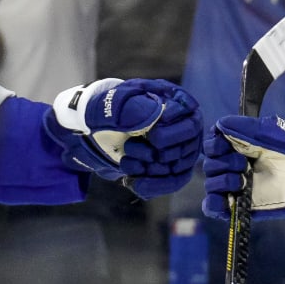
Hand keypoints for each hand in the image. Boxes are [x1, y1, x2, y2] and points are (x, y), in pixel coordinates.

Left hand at [44, 78, 204, 197]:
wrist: (96, 129)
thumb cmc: (107, 110)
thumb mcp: (112, 104)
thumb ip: (130, 108)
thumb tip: (153, 116)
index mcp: (172, 97)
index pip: (188, 117)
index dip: (173, 132)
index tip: (154, 137)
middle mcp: (182, 122)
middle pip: (184, 146)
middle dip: (156, 153)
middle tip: (130, 147)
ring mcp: (180, 145)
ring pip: (178, 166)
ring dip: (150, 169)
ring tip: (126, 161)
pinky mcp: (172, 166)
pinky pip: (173, 181)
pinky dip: (154, 185)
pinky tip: (134, 183)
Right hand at [202, 114, 284, 240]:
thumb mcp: (275, 134)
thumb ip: (247, 128)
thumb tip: (221, 124)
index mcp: (242, 145)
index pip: (213, 143)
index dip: (215, 145)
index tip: (225, 146)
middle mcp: (237, 164)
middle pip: (210, 164)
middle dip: (222, 163)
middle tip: (243, 165)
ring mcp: (238, 186)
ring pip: (211, 184)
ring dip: (221, 181)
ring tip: (242, 182)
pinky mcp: (241, 206)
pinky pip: (214, 208)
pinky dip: (213, 204)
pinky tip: (227, 199)